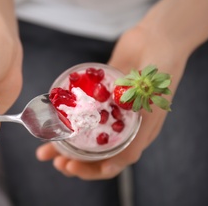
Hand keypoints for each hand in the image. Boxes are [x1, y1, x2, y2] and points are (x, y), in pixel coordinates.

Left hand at [35, 0, 207, 178]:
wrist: (157, 38)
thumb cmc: (161, 65)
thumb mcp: (153, 89)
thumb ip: (138, 104)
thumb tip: (118, 121)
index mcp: (139, 132)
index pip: (117, 160)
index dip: (94, 169)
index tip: (73, 168)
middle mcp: (124, 125)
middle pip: (98, 152)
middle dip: (75, 161)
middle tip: (56, 161)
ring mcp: (111, 111)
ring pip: (86, 134)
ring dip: (66, 144)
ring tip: (45, 149)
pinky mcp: (102, 96)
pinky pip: (82, 112)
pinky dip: (68, 119)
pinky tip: (51, 120)